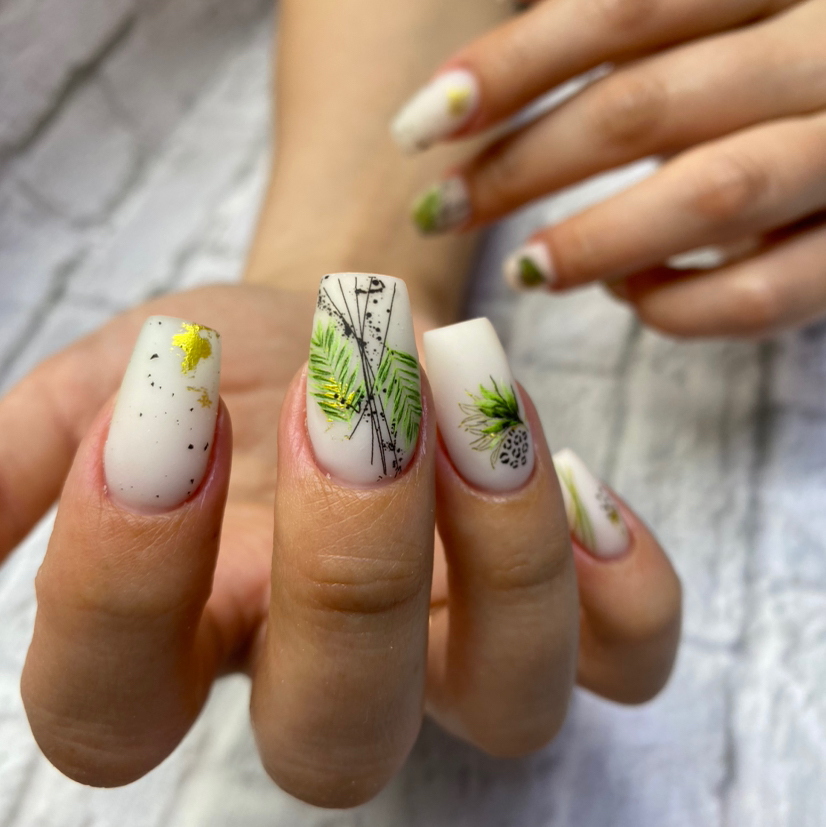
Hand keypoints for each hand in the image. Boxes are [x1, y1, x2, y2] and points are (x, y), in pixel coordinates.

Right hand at [3, 281, 679, 806]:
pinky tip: (583, 485)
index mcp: (185, 642)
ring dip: (503, 545)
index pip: (109, 711)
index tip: (163, 406)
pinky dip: (625, 594)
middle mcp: (326, 675)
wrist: (339, 324)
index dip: (121, 578)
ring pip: (508, 701)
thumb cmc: (220, 362)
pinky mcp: (564, 608)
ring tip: (466, 380)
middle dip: (347, 563)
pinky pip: (627, 656)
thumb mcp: (107, 381)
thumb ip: (28, 455)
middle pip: (333, 733)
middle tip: (346, 392)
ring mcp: (459, 653)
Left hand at [392, 0, 825, 336]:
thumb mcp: (714, 25)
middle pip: (645, 108)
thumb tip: (481, 94)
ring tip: (522, 268)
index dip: (509, 68)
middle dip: (522, 168)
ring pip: (712, 195)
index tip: (422, 125)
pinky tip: (629, 293)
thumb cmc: (767, 78)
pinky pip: (762, 293)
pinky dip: (676, 304)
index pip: (623, 7)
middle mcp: (825, 51)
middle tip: (440, 212)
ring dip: (592, 243)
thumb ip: (634, 38)